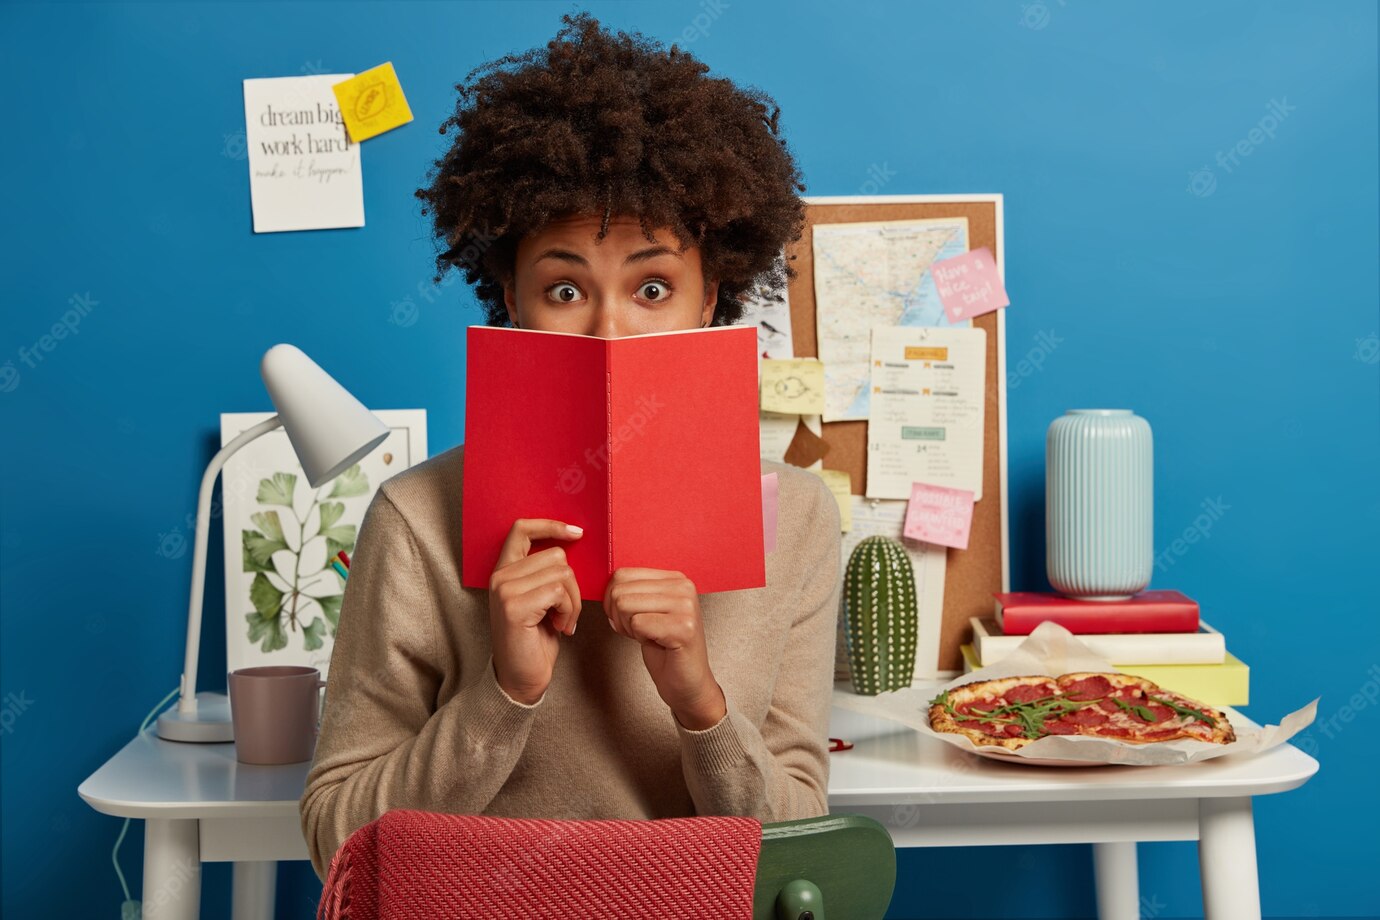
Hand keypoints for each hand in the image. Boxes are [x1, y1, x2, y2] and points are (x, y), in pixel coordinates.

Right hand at [488, 519, 582, 704]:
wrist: (521, 679)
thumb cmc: (535, 640)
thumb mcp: (539, 600)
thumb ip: (545, 573)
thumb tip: (574, 544)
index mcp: (504, 571)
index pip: (522, 529)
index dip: (550, 525)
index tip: (577, 533)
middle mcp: (500, 577)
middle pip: (557, 556)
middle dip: (573, 585)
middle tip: (566, 612)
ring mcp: (505, 590)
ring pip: (562, 574)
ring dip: (573, 601)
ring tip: (562, 621)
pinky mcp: (514, 606)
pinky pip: (559, 592)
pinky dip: (569, 611)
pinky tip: (560, 628)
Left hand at [604, 568, 725, 728]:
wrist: (687, 683)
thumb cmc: (665, 648)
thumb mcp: (647, 611)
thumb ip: (631, 593)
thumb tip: (604, 586)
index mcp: (674, 578)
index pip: (622, 574)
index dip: (611, 600)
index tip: (626, 617)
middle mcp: (683, 587)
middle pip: (620, 590)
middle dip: (618, 617)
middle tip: (639, 631)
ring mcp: (686, 606)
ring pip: (625, 605)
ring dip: (629, 628)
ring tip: (649, 636)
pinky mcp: (683, 627)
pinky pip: (638, 624)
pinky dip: (639, 638)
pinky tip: (657, 644)